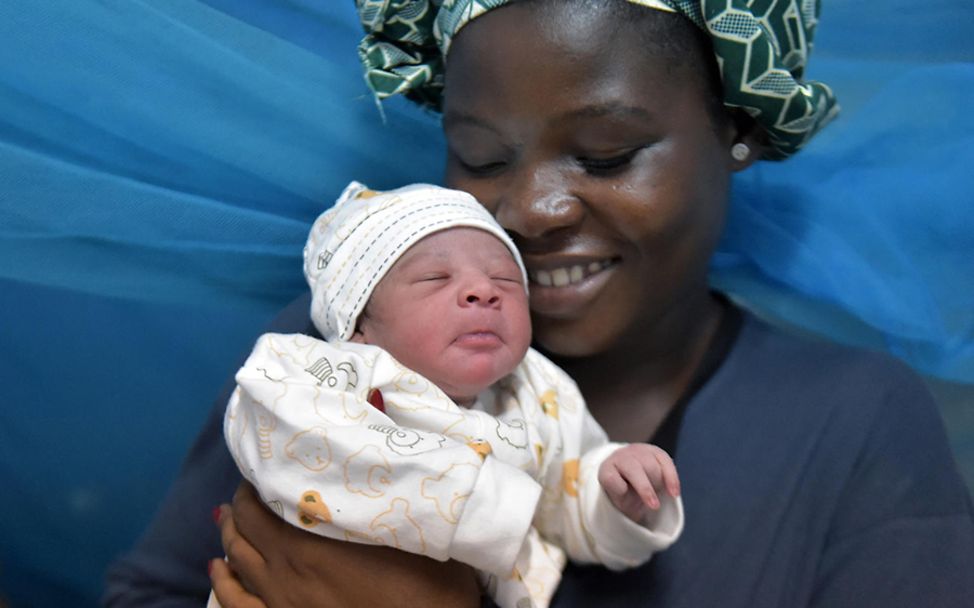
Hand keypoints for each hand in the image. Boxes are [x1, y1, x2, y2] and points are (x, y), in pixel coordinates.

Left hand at [212, 481, 481, 607]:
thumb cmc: (428, 589)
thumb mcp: (419, 529)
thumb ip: (396, 487)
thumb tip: (384, 432)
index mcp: (315, 536)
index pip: (269, 498)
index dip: (262, 477)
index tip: (268, 460)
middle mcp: (287, 566)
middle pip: (247, 525)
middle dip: (244, 501)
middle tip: (250, 484)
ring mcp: (280, 599)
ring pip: (237, 560)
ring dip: (229, 533)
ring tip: (227, 516)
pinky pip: (236, 601)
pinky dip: (222, 582)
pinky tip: (217, 569)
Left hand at [597, 444, 679, 521]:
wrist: (630, 475)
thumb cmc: (624, 492)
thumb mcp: (620, 502)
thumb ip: (626, 502)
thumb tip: (643, 508)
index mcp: (607, 470)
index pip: (611, 478)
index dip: (618, 487)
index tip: (625, 494)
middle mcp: (621, 457)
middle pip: (634, 469)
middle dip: (645, 488)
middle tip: (654, 507)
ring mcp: (638, 451)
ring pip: (653, 467)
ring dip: (657, 484)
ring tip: (655, 493)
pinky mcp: (655, 451)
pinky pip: (666, 462)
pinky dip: (672, 479)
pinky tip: (674, 493)